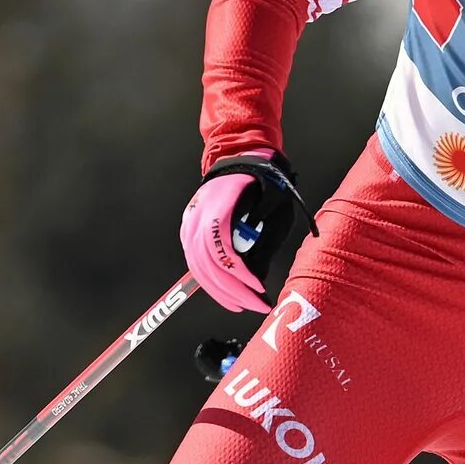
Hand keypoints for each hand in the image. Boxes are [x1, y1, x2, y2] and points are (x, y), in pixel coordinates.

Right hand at [177, 152, 305, 314]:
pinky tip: (227, 295)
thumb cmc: (264, 184)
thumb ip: (265, 241)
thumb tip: (257, 278)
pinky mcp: (189, 230)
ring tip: (243, 305)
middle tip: (257, 305)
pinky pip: (195, 263)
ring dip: (221, 292)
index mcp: (220, 207)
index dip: (239, 273)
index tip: (259, 287)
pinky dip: (211, 282)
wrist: (239, 158)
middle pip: (208, 263)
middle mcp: (198, 216)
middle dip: (233, 290)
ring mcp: (190, 223)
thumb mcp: (276, 208)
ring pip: (198, 267)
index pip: (222, 248)